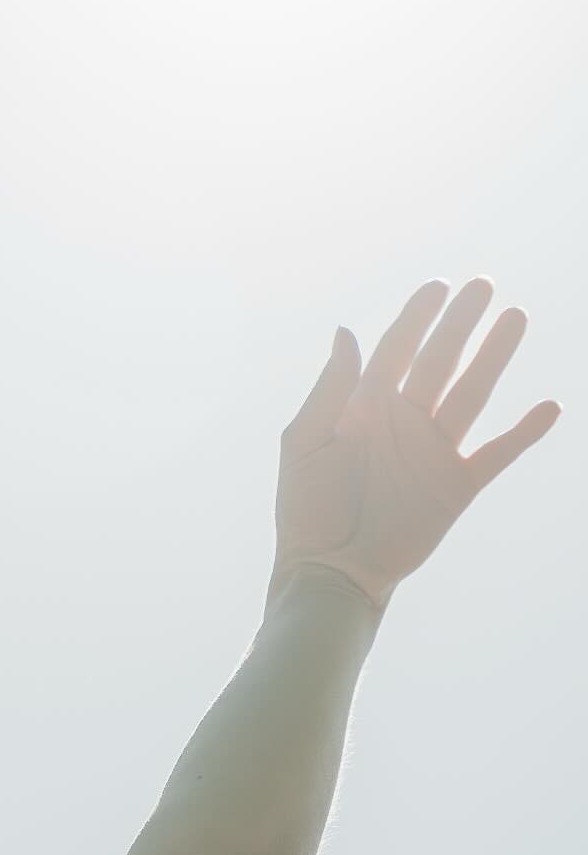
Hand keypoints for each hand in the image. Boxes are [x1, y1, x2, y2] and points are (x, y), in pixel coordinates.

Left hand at [268, 276, 561, 611]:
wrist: (330, 570)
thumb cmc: (307, 510)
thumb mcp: (305, 443)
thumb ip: (329, 390)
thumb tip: (346, 331)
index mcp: (365, 409)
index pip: (396, 351)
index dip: (416, 318)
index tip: (438, 286)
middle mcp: (404, 424)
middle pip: (439, 362)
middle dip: (460, 323)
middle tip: (484, 285)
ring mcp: (432, 453)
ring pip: (471, 394)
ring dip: (494, 357)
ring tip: (515, 318)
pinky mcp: (455, 487)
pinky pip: (496, 454)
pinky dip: (523, 433)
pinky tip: (549, 407)